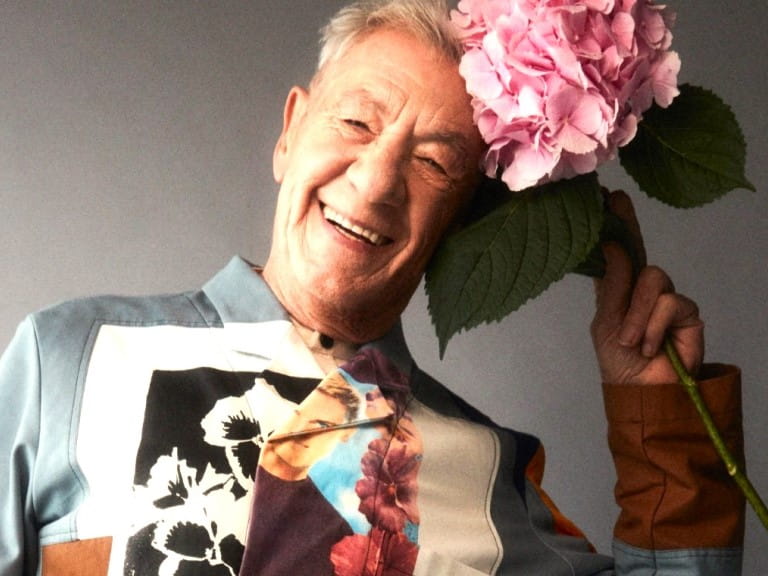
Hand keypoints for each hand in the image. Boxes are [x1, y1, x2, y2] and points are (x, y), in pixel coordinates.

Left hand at [590, 191, 703, 384]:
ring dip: (637, 314)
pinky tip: (651, 347)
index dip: (615, 224)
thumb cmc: (620, 363)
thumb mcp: (606, 323)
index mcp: (618, 289)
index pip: (617, 252)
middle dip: (627, 225)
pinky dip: (654, 326)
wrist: (644, 394)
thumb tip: (614, 246)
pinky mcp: (688, 312)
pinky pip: (669, 303)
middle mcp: (642, 288)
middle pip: (639, 249)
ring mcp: (666, 298)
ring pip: (653, 278)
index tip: (605, 195)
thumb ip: (613, 286)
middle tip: (616, 199)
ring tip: (631, 340)